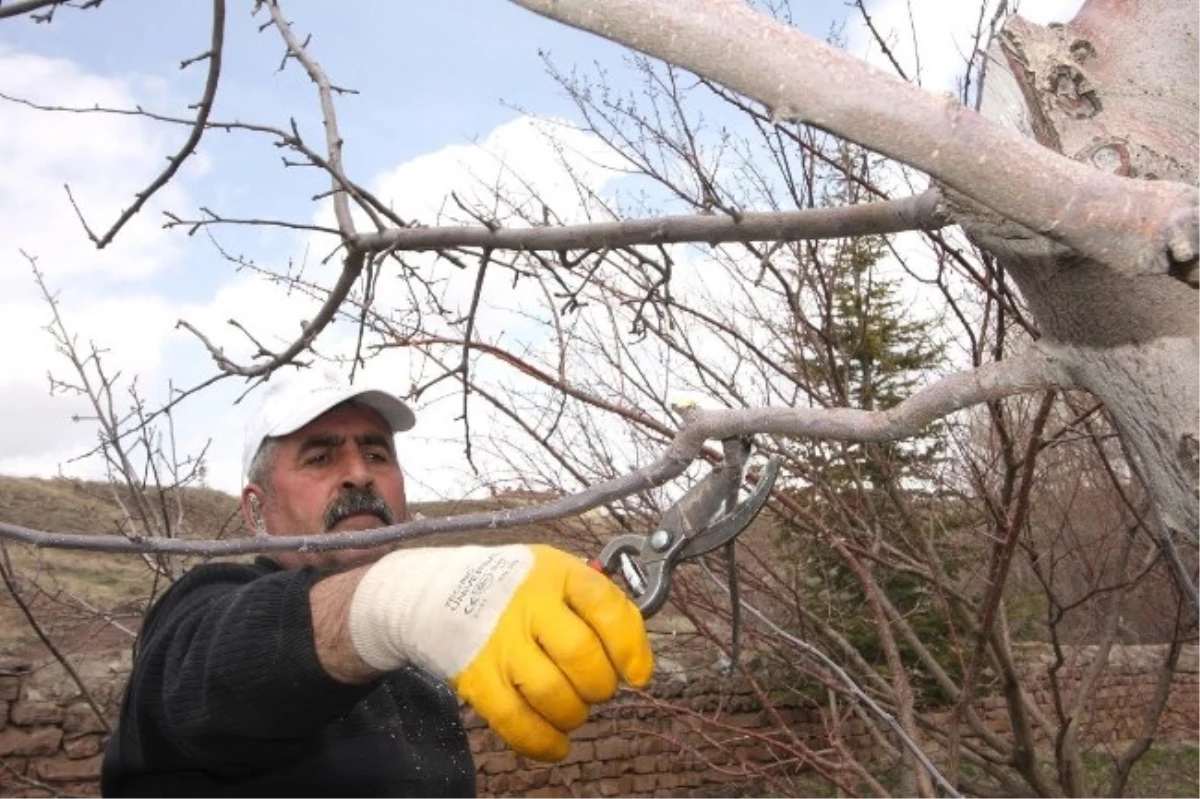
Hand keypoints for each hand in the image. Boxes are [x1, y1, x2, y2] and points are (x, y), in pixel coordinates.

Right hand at [347, 544, 652, 760]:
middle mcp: (527, 605)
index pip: (606, 606)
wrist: (433, 592)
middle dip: (601, 684)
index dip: (630, 646)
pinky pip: (516, 722)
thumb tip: (636, 655)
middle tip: (597, 687)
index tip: (638, 674)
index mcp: (555, 573)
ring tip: (574, 709)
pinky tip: (557, 745)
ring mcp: (499, 642)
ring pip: (552, 693)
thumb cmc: (512, 588)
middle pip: (582, 656)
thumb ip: (596, 604)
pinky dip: (543, 743)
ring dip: (575, 714)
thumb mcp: (555, 574)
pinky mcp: (476, 678)